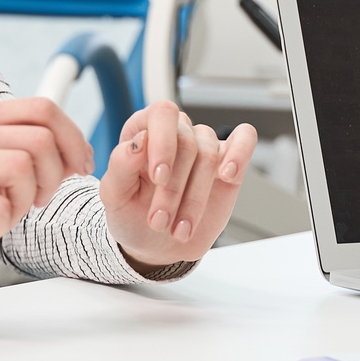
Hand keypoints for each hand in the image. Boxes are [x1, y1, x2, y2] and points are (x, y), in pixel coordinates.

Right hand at [0, 98, 92, 305]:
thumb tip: (76, 152)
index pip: (43, 109)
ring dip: (23, 204)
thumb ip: (21, 152)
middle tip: (34, 202)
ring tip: (0, 214)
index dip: (73, 141)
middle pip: (40, 140)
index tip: (77, 170)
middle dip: (52, 178)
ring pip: (22, 169)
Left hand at [99, 100, 257, 270]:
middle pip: (187, 143)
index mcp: (144, 129)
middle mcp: (176, 133)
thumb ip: (120, 166)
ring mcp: (204, 146)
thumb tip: (139, 141)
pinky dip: (240, 154)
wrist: (155, 246)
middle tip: (159, 221)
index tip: (159, 178)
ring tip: (180, 229)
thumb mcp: (114, 197)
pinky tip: (228, 175)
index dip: (163, 143)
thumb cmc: (132, 215)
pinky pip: (244, 139)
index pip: (161, 114)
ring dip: (195, 199)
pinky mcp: (229, 162)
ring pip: (210, 156)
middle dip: (174, 189)